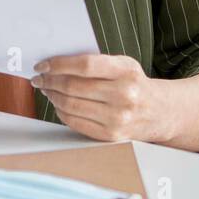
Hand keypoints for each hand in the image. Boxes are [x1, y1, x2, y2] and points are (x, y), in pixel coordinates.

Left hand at [32, 54, 170, 143]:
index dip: (59, 64)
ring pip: (71, 105)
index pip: (85, 65)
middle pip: (74, 87)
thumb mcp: (124, 65)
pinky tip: (58, 104)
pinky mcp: (110, 136)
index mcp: (126, 71)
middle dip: (50, 81)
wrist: (158, 112)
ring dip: (52, 96)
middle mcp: (124, 95)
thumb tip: (56, 63)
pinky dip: (61, 112)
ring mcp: (117, 118)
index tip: (42, 65)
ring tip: (47, 89)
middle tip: (39, 78)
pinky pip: (75, 122)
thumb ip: (96, 62)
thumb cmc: (134, 83)